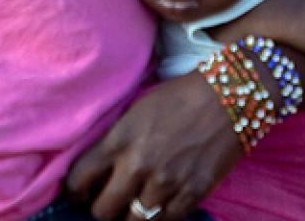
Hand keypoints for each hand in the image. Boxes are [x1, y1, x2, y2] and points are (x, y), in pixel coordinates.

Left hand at [63, 74, 241, 220]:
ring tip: (134, 206)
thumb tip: (97, 170)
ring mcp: (167, 183)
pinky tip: (159, 206)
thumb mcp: (135, 113)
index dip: (75, 191)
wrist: (229, 96)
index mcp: (119, 140)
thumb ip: (114, 143)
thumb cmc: (178, 98)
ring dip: (131, 216)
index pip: (79, 179)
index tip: (79, 192)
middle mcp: (139, 165)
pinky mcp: (193, 193)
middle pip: (103, 211)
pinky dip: (160, 217)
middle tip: (107, 202)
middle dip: (101, 209)